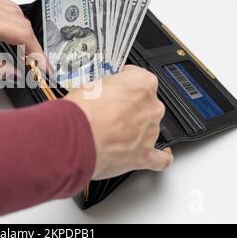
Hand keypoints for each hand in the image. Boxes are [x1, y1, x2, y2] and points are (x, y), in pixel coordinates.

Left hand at [0, 0, 43, 75]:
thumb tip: (13, 72)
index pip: (20, 33)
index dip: (36, 51)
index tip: (42, 65)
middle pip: (20, 20)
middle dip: (32, 42)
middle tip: (34, 62)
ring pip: (11, 9)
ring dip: (22, 28)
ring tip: (23, 50)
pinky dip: (9, 17)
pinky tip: (9, 30)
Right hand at [65, 65, 173, 179]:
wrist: (76, 138)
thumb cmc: (82, 111)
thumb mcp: (91, 86)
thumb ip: (106, 90)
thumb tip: (102, 95)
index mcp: (142, 84)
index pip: (140, 78)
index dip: (126, 84)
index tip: (118, 87)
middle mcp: (151, 107)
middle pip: (147, 105)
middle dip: (131, 109)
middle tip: (111, 113)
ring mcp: (150, 132)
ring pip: (150, 130)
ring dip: (136, 131)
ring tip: (111, 136)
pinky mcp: (144, 156)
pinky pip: (160, 159)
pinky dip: (160, 157)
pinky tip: (157, 154)